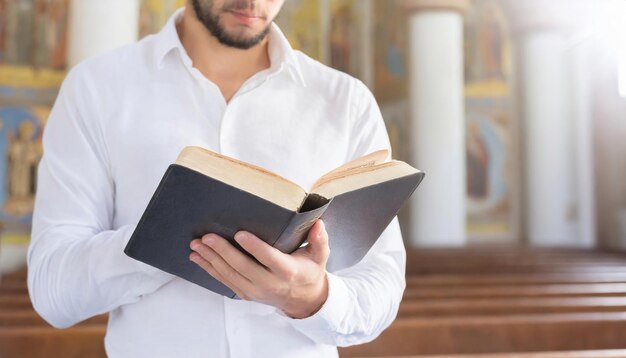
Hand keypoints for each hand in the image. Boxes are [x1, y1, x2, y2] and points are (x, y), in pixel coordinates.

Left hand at [189, 220, 329, 318]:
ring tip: (196, 244)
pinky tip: (197, 257)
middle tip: (207, 236)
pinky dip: (209, 269)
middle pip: (242, 267)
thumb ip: (320, 240)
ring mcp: (255, 291)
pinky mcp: (245, 294)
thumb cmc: (309, 270)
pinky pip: (224, 281)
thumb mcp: (320, 255)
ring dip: (211, 259)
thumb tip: (318, 224)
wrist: (303, 300)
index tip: (240, 233)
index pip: (269, 258)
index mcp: (288, 271)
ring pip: (229, 275)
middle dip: (223, 251)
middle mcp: (270, 284)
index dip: (254, 247)